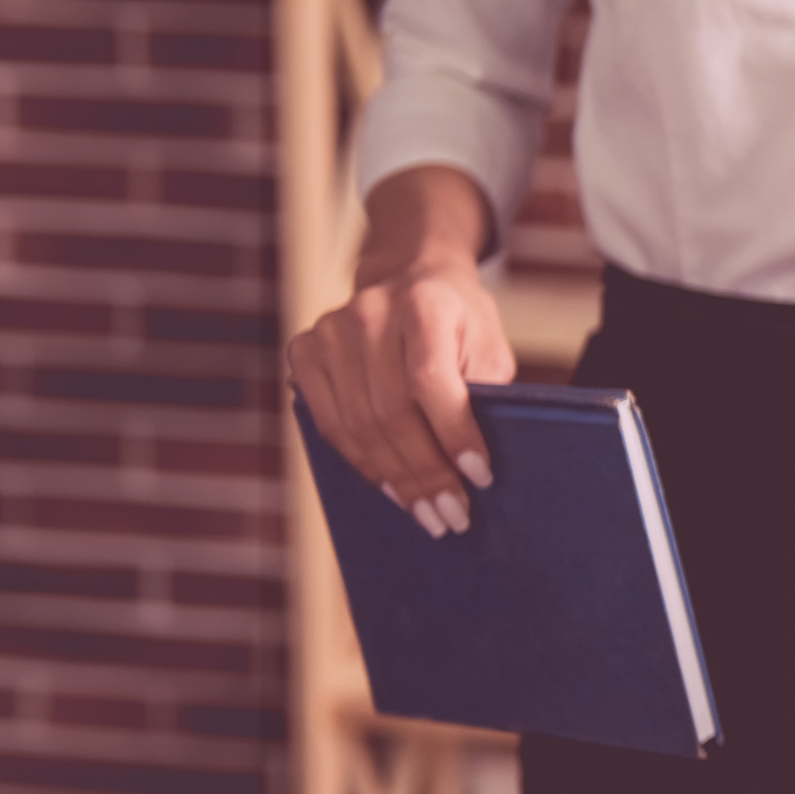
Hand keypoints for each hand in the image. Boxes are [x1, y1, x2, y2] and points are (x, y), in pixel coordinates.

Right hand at [288, 262, 514, 537]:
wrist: (409, 276)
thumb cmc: (458, 322)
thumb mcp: (488, 344)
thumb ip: (485, 392)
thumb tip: (476, 465)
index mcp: (423, 306)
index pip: (431, 382)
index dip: (454, 435)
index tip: (480, 477)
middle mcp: (369, 314)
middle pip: (391, 413)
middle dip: (425, 473)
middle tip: (451, 517)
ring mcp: (329, 332)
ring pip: (357, 425)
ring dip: (394, 479)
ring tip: (425, 514)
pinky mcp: (305, 351)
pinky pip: (328, 424)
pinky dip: (361, 463)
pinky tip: (389, 487)